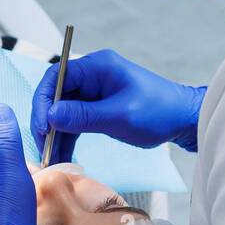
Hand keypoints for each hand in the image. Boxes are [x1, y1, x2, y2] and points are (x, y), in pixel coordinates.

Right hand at [31, 48, 206, 161]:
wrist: (183, 120)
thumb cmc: (159, 112)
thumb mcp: (120, 116)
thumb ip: (84, 116)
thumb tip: (50, 115)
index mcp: (97, 67)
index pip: (56, 77)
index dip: (43, 101)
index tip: (41, 127)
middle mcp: (93, 75)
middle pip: (56, 95)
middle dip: (46, 122)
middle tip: (43, 147)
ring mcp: (95, 91)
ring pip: (63, 111)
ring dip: (55, 133)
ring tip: (51, 157)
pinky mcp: (98, 107)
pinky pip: (75, 121)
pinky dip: (67, 136)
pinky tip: (63, 155)